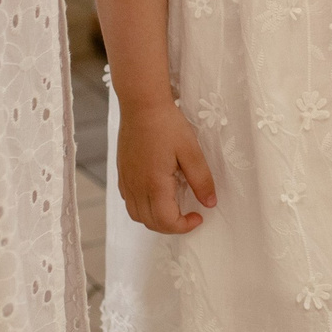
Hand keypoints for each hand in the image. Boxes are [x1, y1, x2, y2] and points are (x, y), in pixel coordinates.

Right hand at [115, 100, 216, 234]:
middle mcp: (136, 187)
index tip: (199, 216)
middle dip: (171, 226)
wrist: (141, 104)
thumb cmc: (167, 125)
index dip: (184, 226)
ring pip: (136, 215)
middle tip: (189, 215)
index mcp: (154, 184)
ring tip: (174, 208)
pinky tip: (157, 195)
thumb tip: (210, 203)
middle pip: (150, 223)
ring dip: (156, 219)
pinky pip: (129, 201)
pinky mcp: (122, 173)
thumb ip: (201, 180)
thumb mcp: (191, 151)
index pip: (166, 221)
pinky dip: (144, 207)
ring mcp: (126, 181)